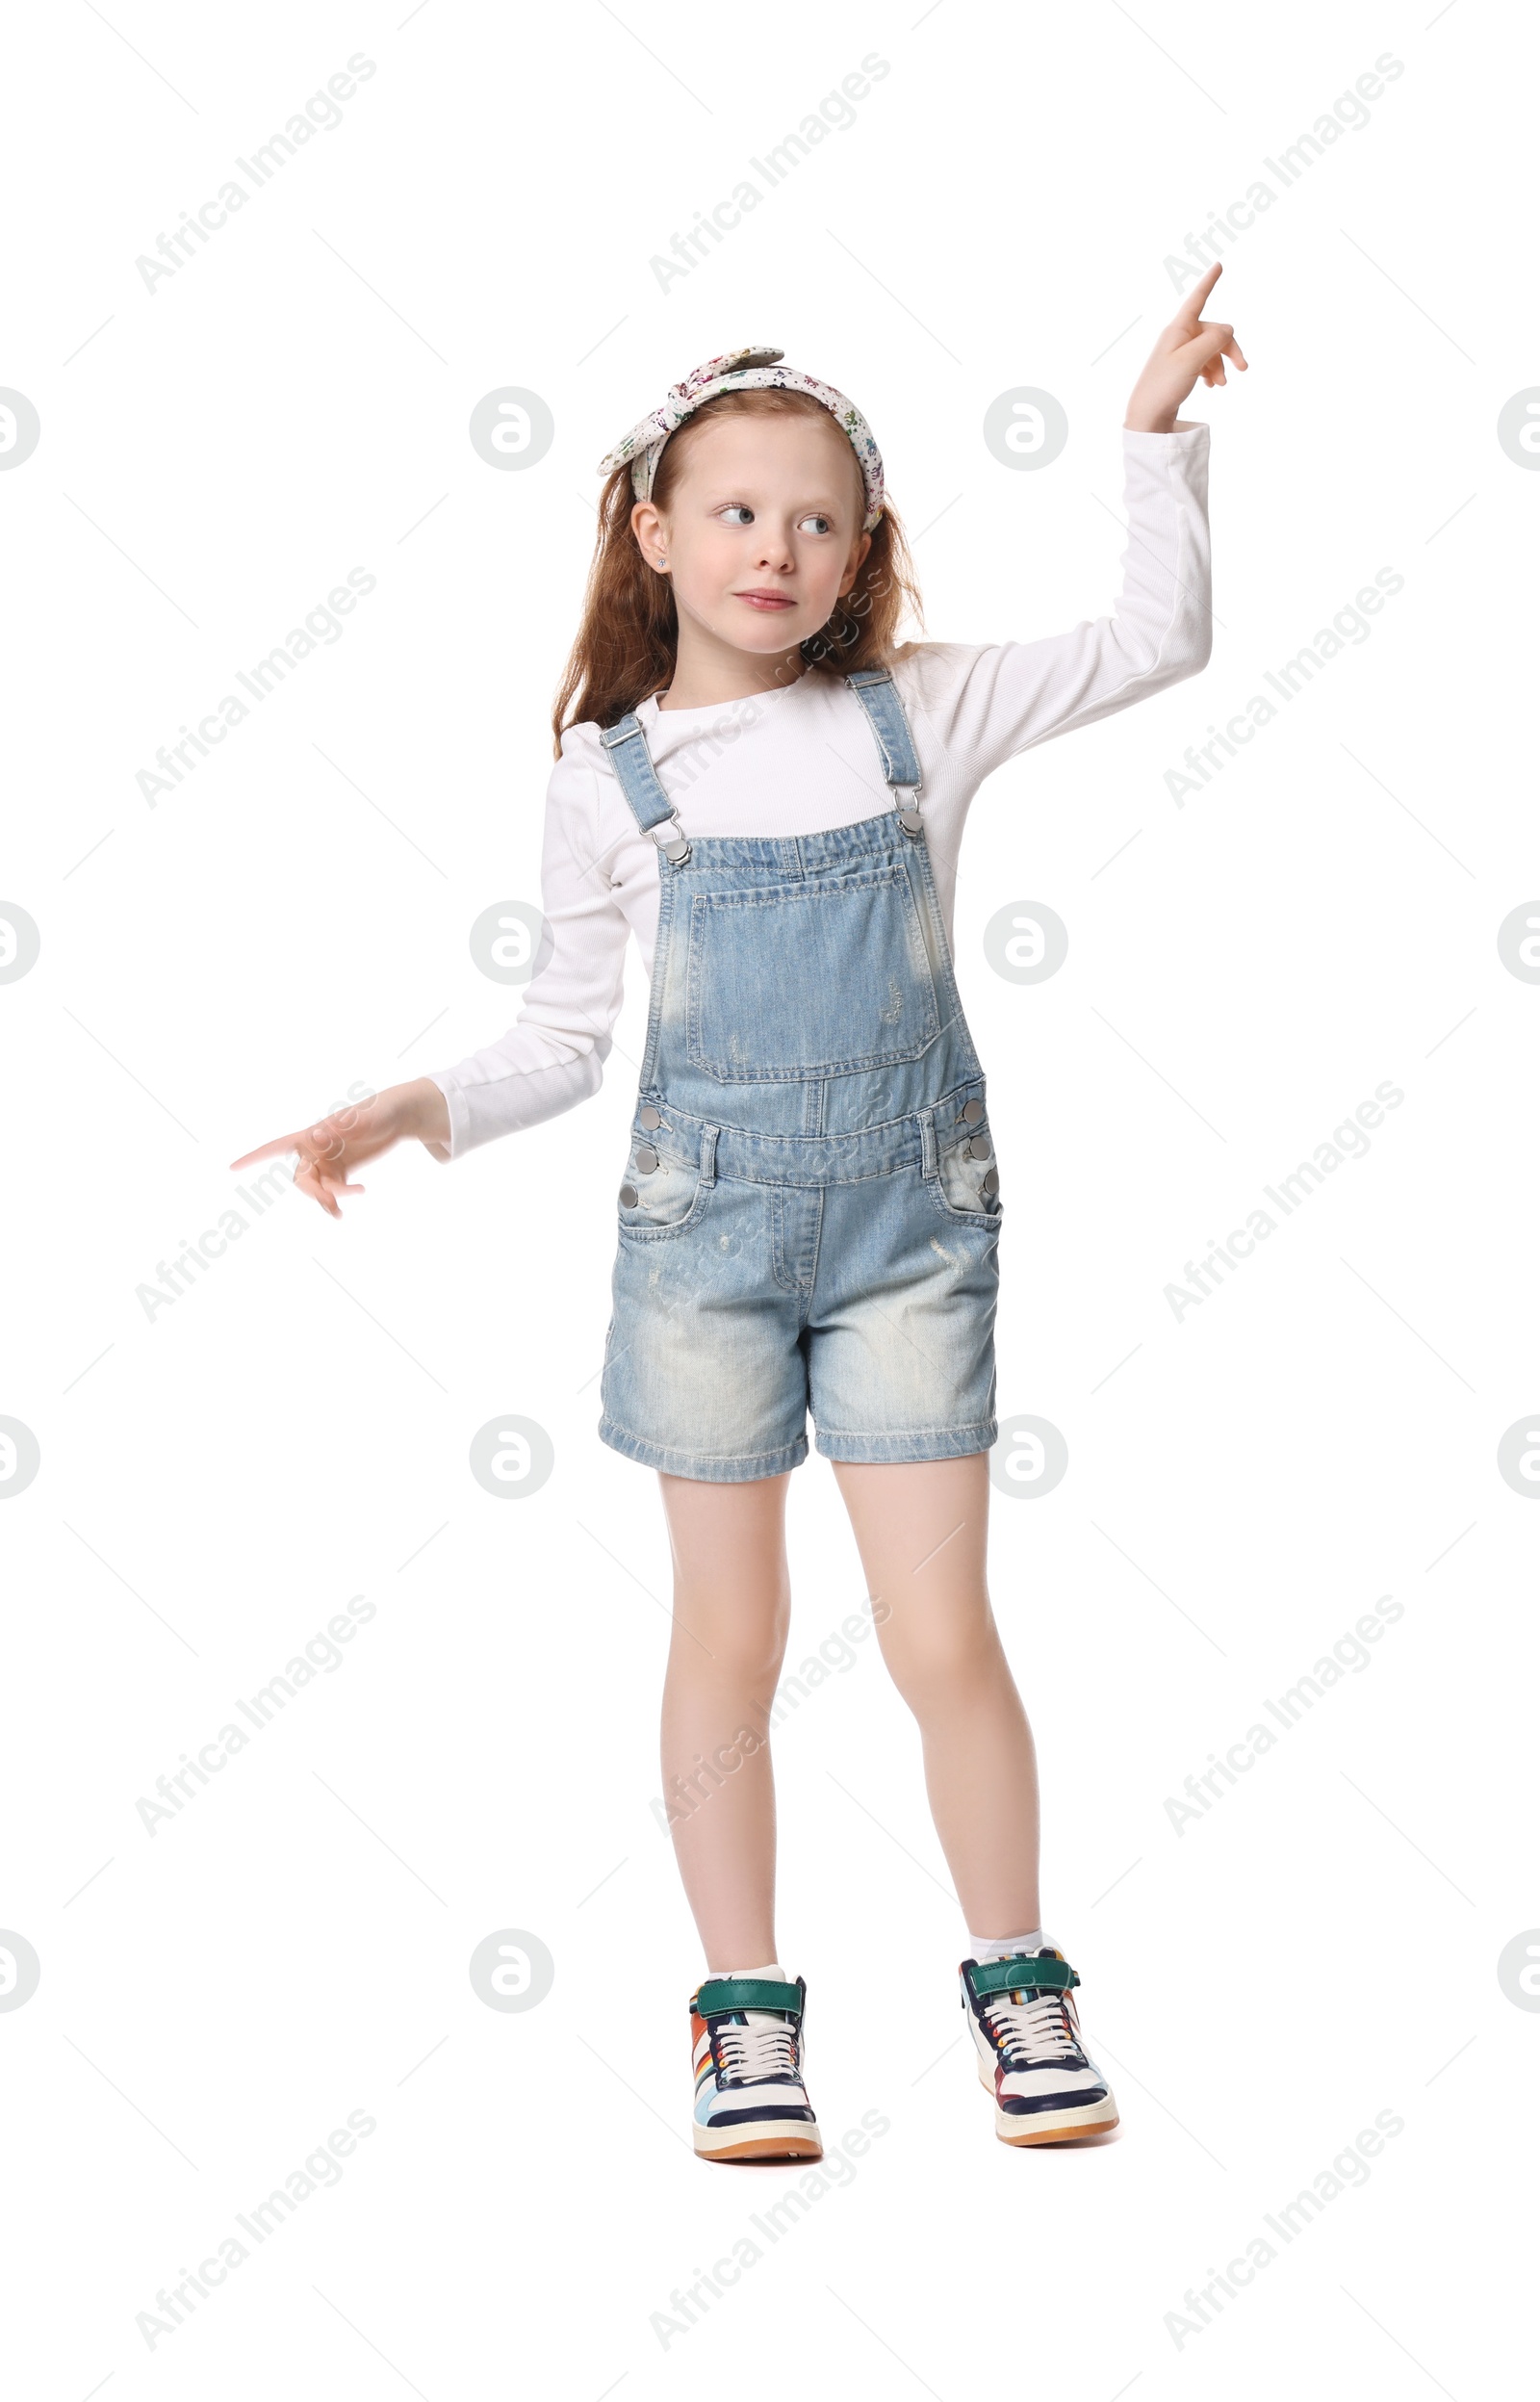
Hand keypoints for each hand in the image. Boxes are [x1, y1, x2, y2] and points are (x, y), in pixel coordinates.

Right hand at [230, 1078, 451, 1218]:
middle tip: (332, 1204)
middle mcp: (315, 1149)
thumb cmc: (378, 1112)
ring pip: (317, 1189)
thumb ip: (341, 1127)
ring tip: (340, 1212)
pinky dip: (339, 1199)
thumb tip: (318, 1135)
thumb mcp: (362, 1120)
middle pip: (302, 1178)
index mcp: (312, 1135)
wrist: (397, 1117)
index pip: (276, 1146)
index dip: (254, 1157)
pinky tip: (353, 1199)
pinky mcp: (342, 1171)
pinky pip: (333, 1190)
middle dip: (313, 1193)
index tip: (232, 1167)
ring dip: (327, 1201)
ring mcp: (328, 1162)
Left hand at [1124, 262, 1246, 433]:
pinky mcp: (1182, 368)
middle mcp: (1179, 337)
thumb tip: (1227, 329)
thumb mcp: (1191, 360)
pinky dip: (1212, 372)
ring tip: (1222, 384)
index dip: (1209, 282)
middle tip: (1243, 369)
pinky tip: (1214, 385)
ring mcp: (1180, 353)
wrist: (1147, 417)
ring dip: (1221, 364)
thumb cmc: (1164, 386)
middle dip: (1229, 348)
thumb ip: (1213, 340)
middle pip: (1214, 332)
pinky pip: (1204, 362)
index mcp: (1179, 329)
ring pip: (1212, 349)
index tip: (1218, 265)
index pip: (1197, 299)